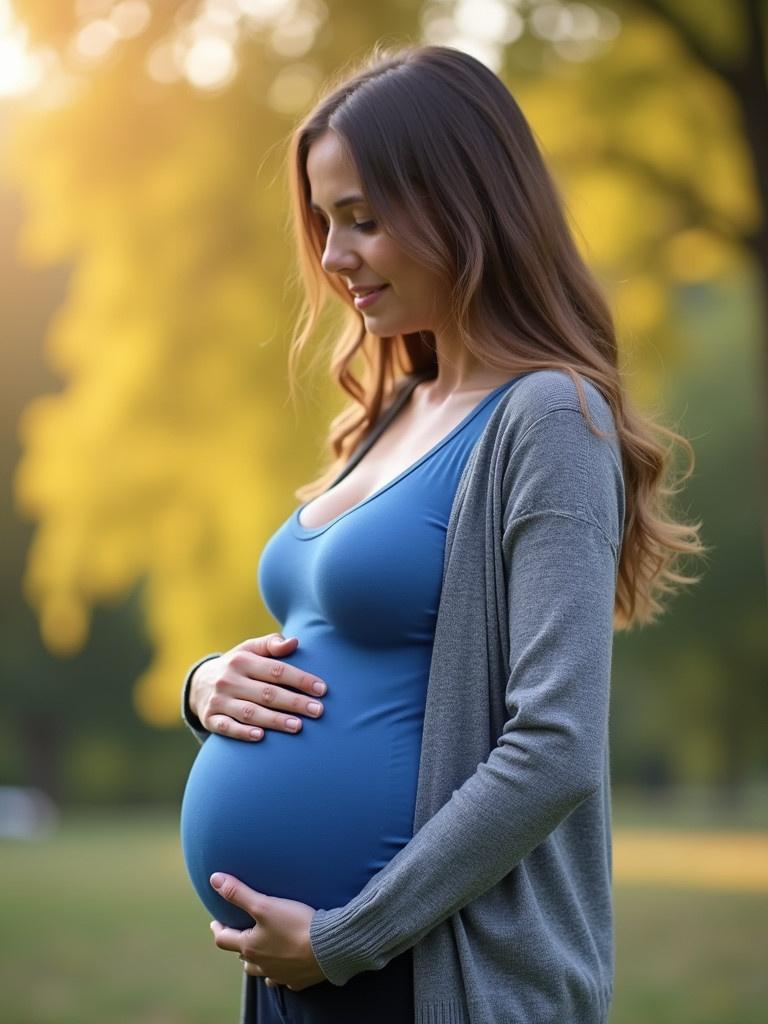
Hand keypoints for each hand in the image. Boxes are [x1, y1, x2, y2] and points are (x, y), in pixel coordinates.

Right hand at [189, 634, 327, 740]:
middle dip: (294, 702)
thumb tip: (294, 642)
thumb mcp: (249, 649)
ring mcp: (219, 700)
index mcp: (242, 660)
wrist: (198, 683)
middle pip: (267, 693)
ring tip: (298, 726)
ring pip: (250, 712)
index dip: (300, 680)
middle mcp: (229, 680)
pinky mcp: (210, 719)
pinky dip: (243, 732)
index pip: (276, 670)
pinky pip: (227, 728)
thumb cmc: (237, 666)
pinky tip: (261, 736)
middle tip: (318, 711)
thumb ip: (271, 644)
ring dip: (275, 720)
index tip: (321, 689)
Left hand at [209, 872, 326, 990]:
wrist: (328, 947)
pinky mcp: (298, 980)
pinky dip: (280, 972)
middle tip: (241, 933)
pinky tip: (285, 965)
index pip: (223, 940)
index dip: (218, 929)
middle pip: (242, 958)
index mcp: (250, 947)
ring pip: (260, 971)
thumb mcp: (264, 904)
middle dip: (239, 945)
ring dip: (257, 962)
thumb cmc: (295, 925)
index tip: (216, 921)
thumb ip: (238, 893)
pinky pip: (284, 979)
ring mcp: (280, 975)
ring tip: (261, 951)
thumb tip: (214, 879)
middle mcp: (261, 964)